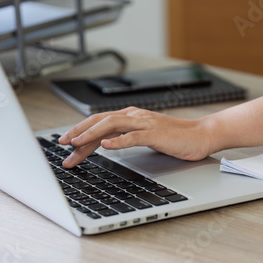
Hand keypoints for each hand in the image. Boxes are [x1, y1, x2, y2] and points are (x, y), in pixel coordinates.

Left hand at [58, 107, 212, 167]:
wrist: (201, 135)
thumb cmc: (173, 138)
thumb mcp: (143, 137)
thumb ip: (125, 137)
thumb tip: (105, 144)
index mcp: (130, 117)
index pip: (98, 123)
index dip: (80, 132)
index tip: (65, 144)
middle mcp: (134, 116)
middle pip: (99, 121)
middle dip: (78, 132)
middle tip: (61, 144)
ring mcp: (145, 123)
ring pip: (112, 125)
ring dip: (91, 135)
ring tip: (76, 144)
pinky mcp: (156, 133)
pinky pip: (134, 136)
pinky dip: (119, 140)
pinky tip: (107, 145)